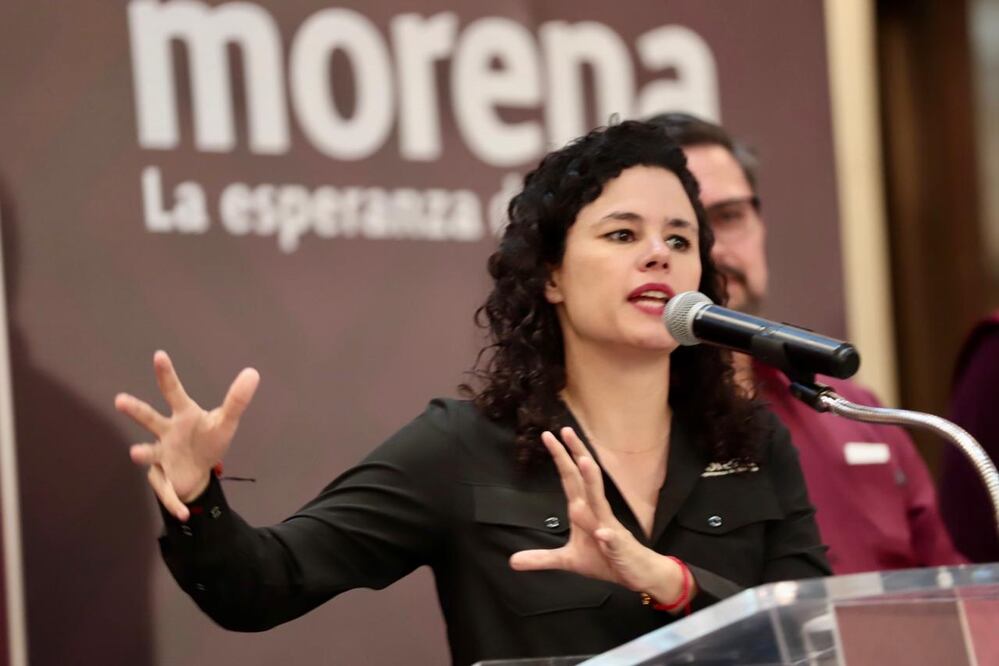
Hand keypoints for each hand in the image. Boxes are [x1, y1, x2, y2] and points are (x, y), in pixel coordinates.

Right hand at [115, 350, 258, 520]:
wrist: (198, 472)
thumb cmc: (207, 440)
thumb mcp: (226, 422)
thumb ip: (237, 400)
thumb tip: (253, 373)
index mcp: (182, 415)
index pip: (173, 391)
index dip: (167, 374)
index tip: (159, 355)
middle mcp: (166, 432)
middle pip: (149, 419)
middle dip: (136, 410)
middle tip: (120, 399)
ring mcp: (161, 455)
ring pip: (148, 454)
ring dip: (141, 453)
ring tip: (135, 453)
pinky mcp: (162, 478)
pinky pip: (167, 491)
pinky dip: (175, 502)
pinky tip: (183, 514)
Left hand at [509, 427, 682, 600]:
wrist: (637, 573)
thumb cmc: (606, 560)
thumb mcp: (569, 560)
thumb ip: (542, 558)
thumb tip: (513, 561)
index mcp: (584, 510)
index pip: (570, 479)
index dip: (561, 457)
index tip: (548, 436)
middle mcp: (597, 512)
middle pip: (585, 478)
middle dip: (576, 454)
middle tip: (565, 430)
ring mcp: (609, 528)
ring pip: (599, 502)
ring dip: (592, 482)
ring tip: (583, 462)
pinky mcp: (619, 548)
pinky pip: (613, 541)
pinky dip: (608, 537)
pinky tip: (603, 533)